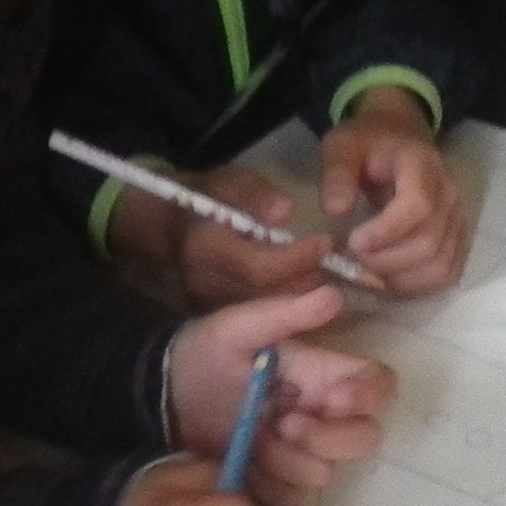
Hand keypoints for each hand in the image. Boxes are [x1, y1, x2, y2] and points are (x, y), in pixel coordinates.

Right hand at [108, 163, 325, 308]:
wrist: (174, 226)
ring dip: (300, 299)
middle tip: (331, 263)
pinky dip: (285, 312)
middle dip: (305, 282)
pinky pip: (256, 323)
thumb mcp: (233, 183)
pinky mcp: (213, 318)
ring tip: (321, 276)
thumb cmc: (211, 198)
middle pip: (266, 297)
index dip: (298, 259)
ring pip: (264, 315)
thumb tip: (285, 212)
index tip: (326, 243)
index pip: (259, 266)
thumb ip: (256, 196)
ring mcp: (207, 306)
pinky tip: (303, 295)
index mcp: (206, 248)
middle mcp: (204, 284)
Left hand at [163, 285, 388, 505]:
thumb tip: (333, 294)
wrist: (161, 395)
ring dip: (290, 460)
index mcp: (322, 374)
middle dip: (330, 438)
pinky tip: (245, 462)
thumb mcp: (236, 327)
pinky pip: (293, 496)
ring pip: (326, 472)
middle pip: (365, 438)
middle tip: (285, 424)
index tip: (334, 397)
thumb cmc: (203, 354)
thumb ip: (284, 312)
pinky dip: (270, 482)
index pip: (377, 386)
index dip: (368, 396)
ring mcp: (301, 452)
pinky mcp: (277, 482)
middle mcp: (322, 415)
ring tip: (253, 439)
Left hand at [319, 96, 470, 295]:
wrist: (399, 138)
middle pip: (429, 243)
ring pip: (440, 265)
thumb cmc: (368, 144)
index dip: (386, 232)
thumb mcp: (343, 145)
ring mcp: (457, 218)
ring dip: (399, 278)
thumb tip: (337, 211)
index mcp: (422, 165)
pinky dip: (416, 285)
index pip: (418, 206)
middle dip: (385, 261)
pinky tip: (388, 277)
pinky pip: (446, 274)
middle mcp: (448, 193)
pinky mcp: (457, 238)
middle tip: (352, 259)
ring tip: (367, 270)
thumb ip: (337, 173)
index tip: (353, 242)